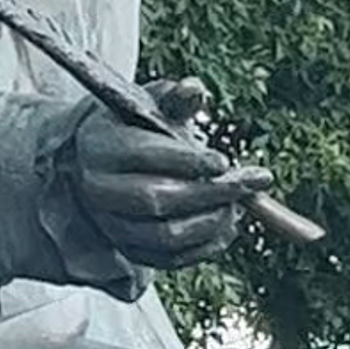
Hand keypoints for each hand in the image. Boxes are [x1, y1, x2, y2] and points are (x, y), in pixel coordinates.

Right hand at [57, 82, 272, 273]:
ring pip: (166, 234)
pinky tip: (228, 223)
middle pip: (156, 199)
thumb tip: (194, 90)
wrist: (100, 166)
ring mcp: (112, 224)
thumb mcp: (147, 104)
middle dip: (210, 193)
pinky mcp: (130, 250)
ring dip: (211, 220)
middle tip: (250, 183)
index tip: (223, 161)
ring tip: (239, 202)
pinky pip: (172, 259)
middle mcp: (99, 190)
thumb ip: (173, 96)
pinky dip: (207, 245)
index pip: (143, 155)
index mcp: (100, 146)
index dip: (187, 160)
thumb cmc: (131, 128)